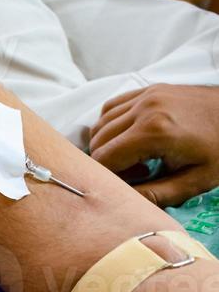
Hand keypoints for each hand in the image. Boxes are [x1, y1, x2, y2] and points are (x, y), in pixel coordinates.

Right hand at [89, 84, 218, 207]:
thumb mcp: (194, 181)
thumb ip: (155, 195)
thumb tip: (122, 202)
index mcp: (154, 132)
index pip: (104, 158)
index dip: (109, 177)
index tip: (133, 183)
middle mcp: (144, 108)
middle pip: (97, 141)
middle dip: (107, 163)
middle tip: (138, 173)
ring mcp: (145, 95)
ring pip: (100, 124)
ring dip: (107, 144)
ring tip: (136, 156)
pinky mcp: (148, 89)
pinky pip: (111, 107)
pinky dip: (110, 125)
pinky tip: (130, 138)